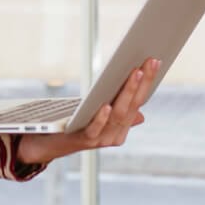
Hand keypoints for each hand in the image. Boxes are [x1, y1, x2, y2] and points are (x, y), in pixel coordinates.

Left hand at [16, 58, 159, 165]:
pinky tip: (106, 104)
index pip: (139, 102)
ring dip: (127, 93)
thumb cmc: (76, 123)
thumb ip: (119, 111)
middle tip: (149, 61)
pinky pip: (95, 129)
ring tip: (134, 73)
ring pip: (118, 115)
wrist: (49, 143)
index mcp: (122, 127)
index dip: (148, 83)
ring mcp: (101, 139)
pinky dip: (102, 117)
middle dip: (142, 83)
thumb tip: (141, 112)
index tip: (155, 61)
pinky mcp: (83, 140)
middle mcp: (115, 135)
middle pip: (132, 106)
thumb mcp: (99, 113)